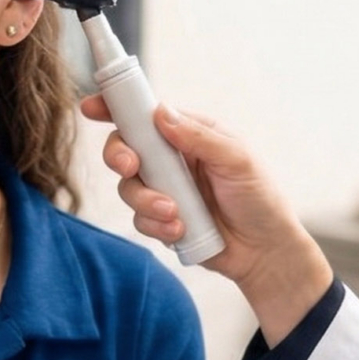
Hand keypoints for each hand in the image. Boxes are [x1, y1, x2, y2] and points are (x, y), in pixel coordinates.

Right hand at [80, 95, 333, 343]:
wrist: (265, 252)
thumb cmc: (260, 198)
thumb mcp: (238, 160)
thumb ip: (199, 136)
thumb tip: (160, 113)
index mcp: (189, 134)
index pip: (146, 114)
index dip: (116, 107)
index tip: (92, 107)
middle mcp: (172, 159)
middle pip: (125, 148)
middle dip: (120, 157)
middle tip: (131, 168)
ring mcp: (165, 190)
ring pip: (129, 188)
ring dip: (146, 201)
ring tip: (174, 214)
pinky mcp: (162, 221)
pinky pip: (140, 220)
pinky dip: (156, 226)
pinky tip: (180, 231)